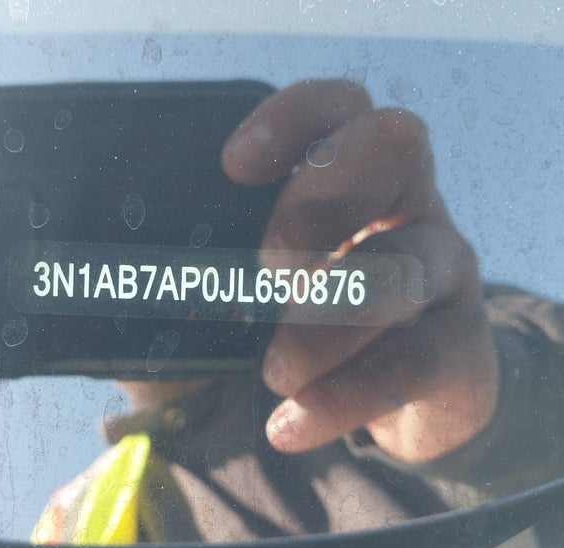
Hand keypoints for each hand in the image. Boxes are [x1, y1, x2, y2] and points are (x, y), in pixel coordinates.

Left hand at [221, 79, 498, 462]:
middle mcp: (408, 204)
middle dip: (322, 199)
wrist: (387, 404)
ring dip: (329, 320)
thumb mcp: (242, 294)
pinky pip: (416, 360)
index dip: (293, 118)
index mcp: (350, 176)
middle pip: (394, 146)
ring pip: (405, 263)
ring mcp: (444, 269)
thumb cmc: (295, 329)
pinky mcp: (463, 345)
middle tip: (269, 267)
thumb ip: (188, 281)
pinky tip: (291, 425)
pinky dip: (345, 397)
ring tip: (275, 371)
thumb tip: (100, 286)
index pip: (339, 107)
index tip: (232, 165)